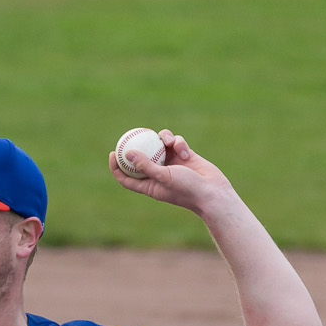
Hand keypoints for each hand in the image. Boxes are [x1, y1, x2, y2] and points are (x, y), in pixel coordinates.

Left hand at [108, 130, 235, 218]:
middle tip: (132, 133)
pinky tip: (185, 151)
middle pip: (142, 157)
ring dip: (164, 139)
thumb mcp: (163, 177)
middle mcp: (158, 173)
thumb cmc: (186, 189)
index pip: (127, 177)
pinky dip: (179, 143)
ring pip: (160, 145)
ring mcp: (171, 163)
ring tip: (169, 141)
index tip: (113, 153)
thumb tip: (128, 153)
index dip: (117, 166)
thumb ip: (145, 165)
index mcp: (149, 185)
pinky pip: (176, 143)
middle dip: (137, 145)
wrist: (212, 191)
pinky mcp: (183, 155)